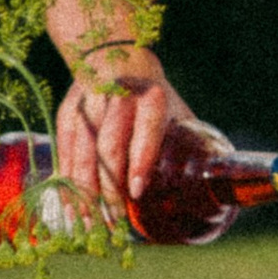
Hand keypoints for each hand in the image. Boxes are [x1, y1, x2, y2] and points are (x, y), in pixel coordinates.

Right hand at [53, 67, 213, 220]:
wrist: (111, 54)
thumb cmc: (153, 95)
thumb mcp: (174, 110)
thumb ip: (188, 143)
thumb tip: (212, 186)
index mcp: (152, 98)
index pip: (146, 130)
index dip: (140, 161)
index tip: (136, 192)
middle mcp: (118, 98)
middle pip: (109, 147)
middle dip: (109, 189)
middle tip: (113, 222)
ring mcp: (89, 105)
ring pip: (82, 153)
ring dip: (84, 192)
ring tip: (90, 224)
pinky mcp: (67, 113)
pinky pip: (65, 152)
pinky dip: (66, 182)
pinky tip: (72, 206)